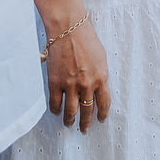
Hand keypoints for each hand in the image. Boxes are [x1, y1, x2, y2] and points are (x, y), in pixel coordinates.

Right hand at [45, 17, 110, 133]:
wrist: (68, 29)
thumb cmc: (86, 39)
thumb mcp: (101, 58)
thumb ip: (100, 75)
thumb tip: (97, 88)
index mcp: (101, 77)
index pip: (104, 103)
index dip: (102, 114)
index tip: (101, 120)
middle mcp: (87, 84)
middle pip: (87, 110)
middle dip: (86, 123)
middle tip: (85, 129)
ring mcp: (70, 85)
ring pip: (71, 111)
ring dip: (70, 121)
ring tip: (70, 124)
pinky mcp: (55, 83)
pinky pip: (55, 103)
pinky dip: (56, 110)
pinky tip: (57, 112)